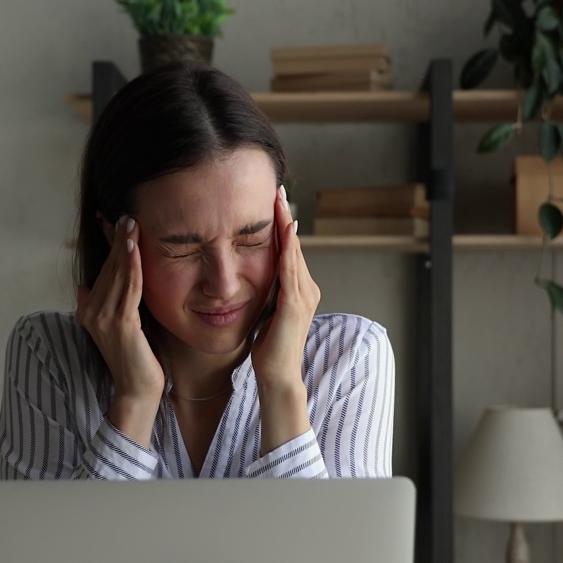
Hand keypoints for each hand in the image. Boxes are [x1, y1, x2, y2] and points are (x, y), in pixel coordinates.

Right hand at [76, 216, 164, 439]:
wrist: (138, 389)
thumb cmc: (138, 358)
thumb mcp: (125, 324)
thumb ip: (115, 302)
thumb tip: (92, 286)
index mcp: (89, 309)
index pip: (102, 268)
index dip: (108, 244)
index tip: (112, 220)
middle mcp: (91, 311)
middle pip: (108, 267)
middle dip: (117, 239)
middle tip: (126, 214)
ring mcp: (103, 317)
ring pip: (116, 274)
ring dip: (124, 246)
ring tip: (130, 223)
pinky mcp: (120, 323)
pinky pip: (127, 287)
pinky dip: (131, 266)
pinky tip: (134, 248)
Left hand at [252, 186, 319, 391]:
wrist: (278, 376)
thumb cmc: (269, 348)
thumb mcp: (266, 311)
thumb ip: (267, 291)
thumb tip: (255, 273)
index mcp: (300, 289)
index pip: (290, 249)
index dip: (282, 223)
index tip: (274, 198)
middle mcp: (307, 289)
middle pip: (295, 244)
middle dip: (285, 215)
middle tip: (277, 187)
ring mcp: (304, 297)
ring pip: (295, 252)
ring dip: (286, 225)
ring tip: (279, 200)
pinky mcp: (295, 306)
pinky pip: (291, 271)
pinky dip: (288, 249)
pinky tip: (284, 231)